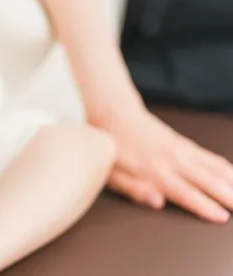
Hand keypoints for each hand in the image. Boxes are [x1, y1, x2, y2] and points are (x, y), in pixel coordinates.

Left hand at [101, 108, 232, 222]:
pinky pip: (209, 157)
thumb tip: (157, 202)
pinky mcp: (184, 143)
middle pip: (205, 180)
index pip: (183, 191)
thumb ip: (134, 189)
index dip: (202, 205)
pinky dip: (225, 167)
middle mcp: (171, 159)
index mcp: (153, 170)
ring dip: (231, 181)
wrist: (115, 115)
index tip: (221, 217)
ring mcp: (180, 149)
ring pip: (212, 167)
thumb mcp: (112, 173)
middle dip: (227, 195)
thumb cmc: (112, 149)